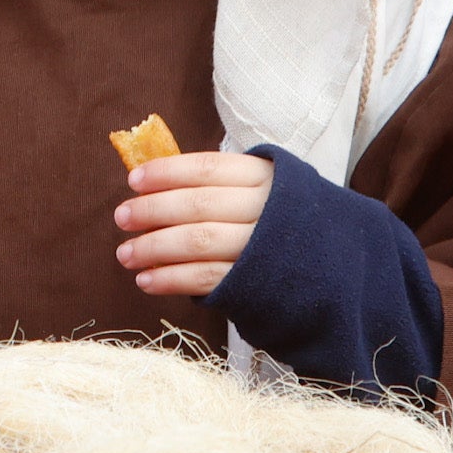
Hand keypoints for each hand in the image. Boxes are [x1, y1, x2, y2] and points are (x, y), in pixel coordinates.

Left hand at [113, 150, 273, 299]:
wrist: (330, 268)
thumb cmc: (280, 221)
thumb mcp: (261, 189)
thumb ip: (217, 184)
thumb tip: (152, 183)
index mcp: (263, 177)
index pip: (207, 169)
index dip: (166, 172)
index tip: (134, 180)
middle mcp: (264, 209)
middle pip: (198, 205)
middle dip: (152, 210)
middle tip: (122, 217)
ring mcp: (260, 248)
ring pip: (198, 242)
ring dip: (154, 248)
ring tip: (126, 254)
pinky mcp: (254, 283)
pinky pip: (205, 278)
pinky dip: (170, 279)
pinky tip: (146, 280)